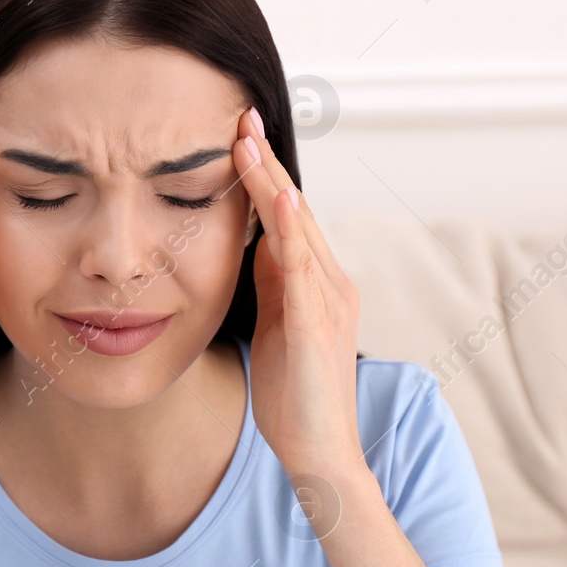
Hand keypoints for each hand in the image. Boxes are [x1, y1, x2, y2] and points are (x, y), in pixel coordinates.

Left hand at [232, 106, 364, 477]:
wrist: (318, 451)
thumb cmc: (292, 395)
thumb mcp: (274, 324)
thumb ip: (271, 283)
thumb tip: (254, 241)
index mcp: (316, 281)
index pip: (288, 215)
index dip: (262, 174)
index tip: (236, 134)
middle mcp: (331, 282)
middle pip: (295, 208)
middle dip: (265, 162)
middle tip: (239, 115)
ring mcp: (328, 301)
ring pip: (299, 227)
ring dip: (272, 181)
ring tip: (246, 140)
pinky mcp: (317, 325)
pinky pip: (305, 268)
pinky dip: (294, 231)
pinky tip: (282, 198)